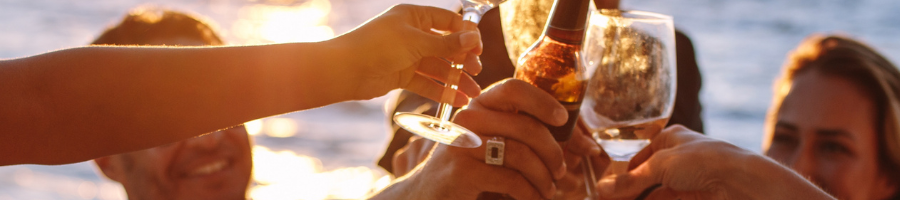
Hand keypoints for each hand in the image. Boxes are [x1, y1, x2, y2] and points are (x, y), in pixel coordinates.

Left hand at [333, 4, 483, 104]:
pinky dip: (441, 91)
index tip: (479, 48)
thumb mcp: (416, 42)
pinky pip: (426, 82)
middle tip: (477, 72)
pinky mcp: (401, 75)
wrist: (345, 70)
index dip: (465, 34)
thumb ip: (446, 44)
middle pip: (444, 47)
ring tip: (473, 93)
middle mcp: (412, 34)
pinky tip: (457, 101)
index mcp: (414, 16)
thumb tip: (473, 38)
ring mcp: (407, 56)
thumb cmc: (377, 46)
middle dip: (462, 60)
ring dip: (455, 80)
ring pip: (437, 67)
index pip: (447, 21)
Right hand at [373, 79, 569, 199]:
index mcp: (477, 106)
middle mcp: (467, 119)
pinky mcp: (461, 172)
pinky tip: (533, 198)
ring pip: (521, 154)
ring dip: (544, 176)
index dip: (542, 100)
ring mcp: (462, 144)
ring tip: (549, 189)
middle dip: (553, 152)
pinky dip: (530, 192)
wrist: (425, 195)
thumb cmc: (468, 168)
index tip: (562, 118)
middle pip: (525, 126)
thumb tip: (564, 129)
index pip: (512, 89)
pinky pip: (511, 179)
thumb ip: (514, 130)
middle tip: (561, 171)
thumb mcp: (488, 141)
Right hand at [594, 125, 834, 199]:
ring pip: (655, 193)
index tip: (605, 191)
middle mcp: (677, 157)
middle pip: (645, 177)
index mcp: (670, 138)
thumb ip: (629, 182)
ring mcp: (686, 178)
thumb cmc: (703, 160)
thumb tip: (601, 191)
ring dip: (637, 198)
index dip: (621, 175)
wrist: (741, 181)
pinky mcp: (694, 196)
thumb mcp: (660, 167)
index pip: (638, 157)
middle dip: (628, 191)